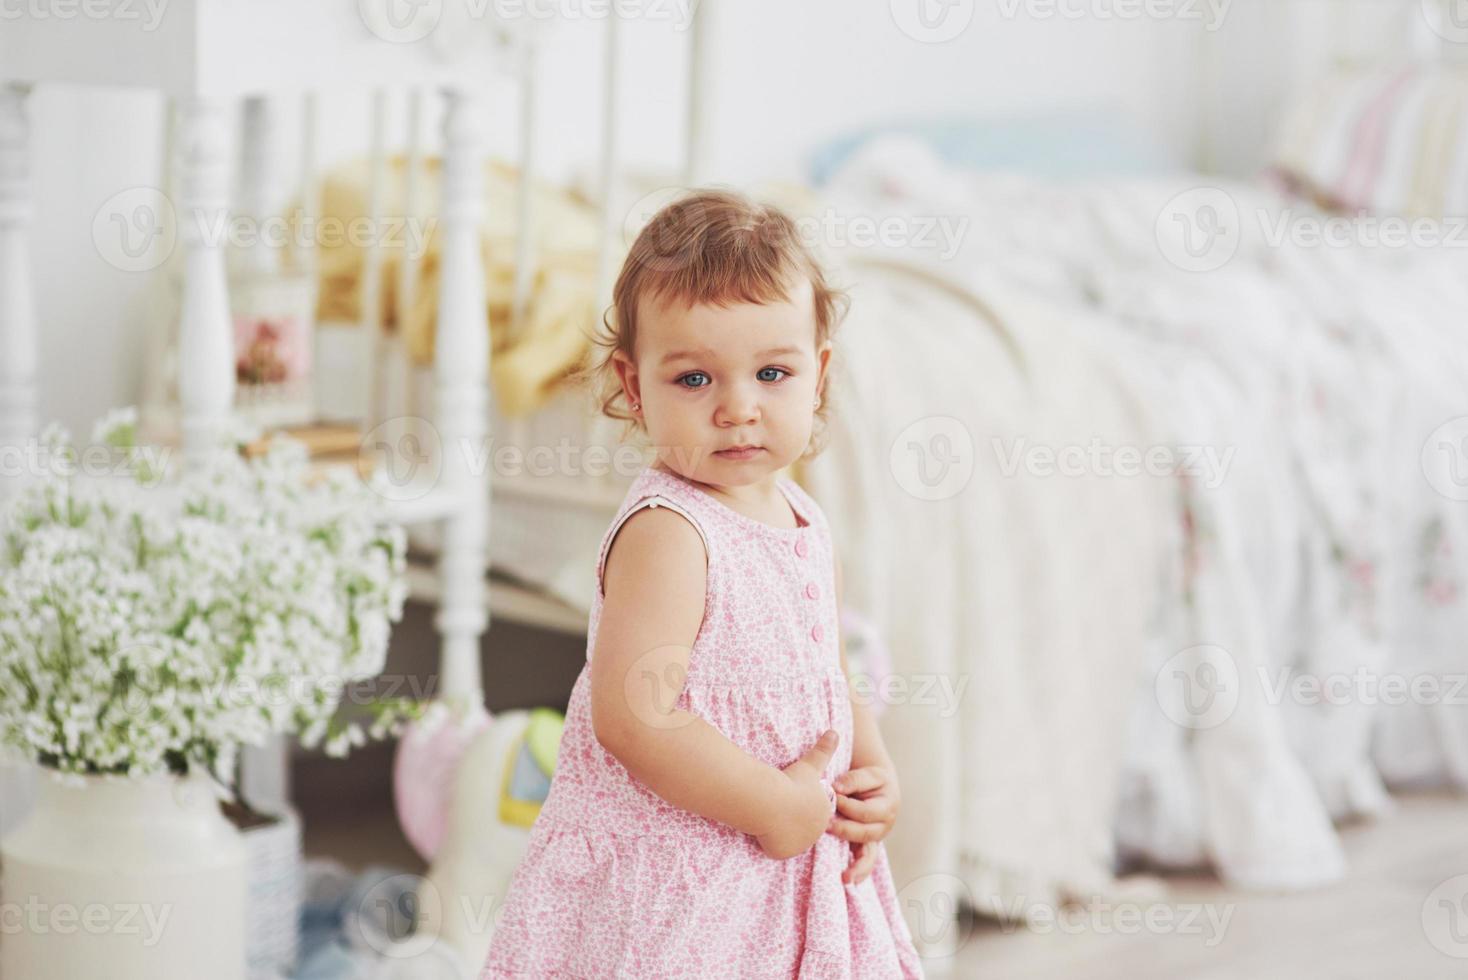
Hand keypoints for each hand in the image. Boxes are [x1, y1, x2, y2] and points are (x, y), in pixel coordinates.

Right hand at [755, 729, 839, 859]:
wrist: (771, 801)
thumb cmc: (791, 782)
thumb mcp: (810, 764)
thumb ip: (824, 751)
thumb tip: (834, 732)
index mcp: (824, 812)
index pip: (811, 810)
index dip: (799, 801)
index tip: (791, 794)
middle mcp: (815, 832)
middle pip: (800, 825)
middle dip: (789, 816)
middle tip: (779, 804)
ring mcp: (800, 845)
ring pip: (787, 837)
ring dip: (780, 828)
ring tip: (772, 812)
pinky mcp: (783, 853)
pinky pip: (775, 847)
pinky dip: (769, 840)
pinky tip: (765, 826)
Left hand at [828, 765, 899, 884]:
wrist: (878, 787)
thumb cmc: (871, 780)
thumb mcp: (869, 774)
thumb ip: (854, 779)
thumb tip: (836, 789)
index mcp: (887, 807)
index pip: (865, 812)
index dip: (846, 806)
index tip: (830, 797)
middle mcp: (884, 827)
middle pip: (865, 834)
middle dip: (845, 830)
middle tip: (826, 826)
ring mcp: (875, 839)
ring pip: (868, 855)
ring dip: (857, 865)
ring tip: (845, 877)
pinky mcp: (866, 846)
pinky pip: (865, 862)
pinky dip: (859, 872)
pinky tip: (849, 881)